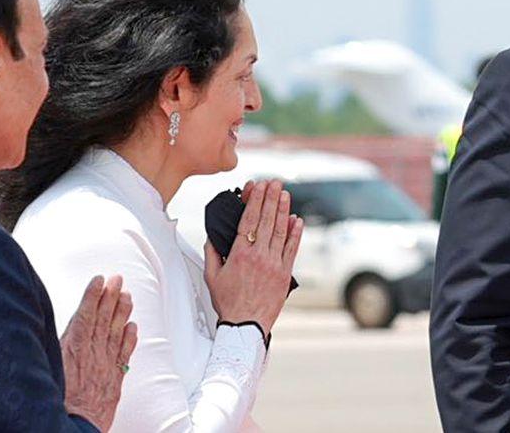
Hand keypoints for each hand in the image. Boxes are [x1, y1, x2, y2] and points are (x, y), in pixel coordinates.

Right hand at [61, 275, 137, 431]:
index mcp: (72, 349)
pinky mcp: (114, 378)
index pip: (85, 315)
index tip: (99, 280)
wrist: (74, 427)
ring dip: (122, 312)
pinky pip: (125, 353)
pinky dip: (129, 338)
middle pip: (103, 318)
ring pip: (115, 331)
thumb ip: (56, 349)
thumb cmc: (57, 402)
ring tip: (127, 295)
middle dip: (110, 296)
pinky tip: (133, 326)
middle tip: (118, 279)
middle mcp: (92, 353)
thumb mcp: (48, 368)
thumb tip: (57, 332)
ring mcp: (105, 364)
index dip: (93, 296)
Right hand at [204, 179, 303, 334]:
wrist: (246, 325)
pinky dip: (295, 233)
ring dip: (283, 210)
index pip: (248, 221)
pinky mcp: (285, 273)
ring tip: (285, 194)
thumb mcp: (212, 277)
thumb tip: (212, 237)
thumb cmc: (228, 303)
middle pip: (266, 221)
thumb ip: (212, 254)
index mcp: (239, 255)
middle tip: (275, 183)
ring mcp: (274, 264)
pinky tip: (297, 220)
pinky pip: (292, 249)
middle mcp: (259, 256)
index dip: (255, 201)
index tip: (258, 187)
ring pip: (280, 231)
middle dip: (271, 199)